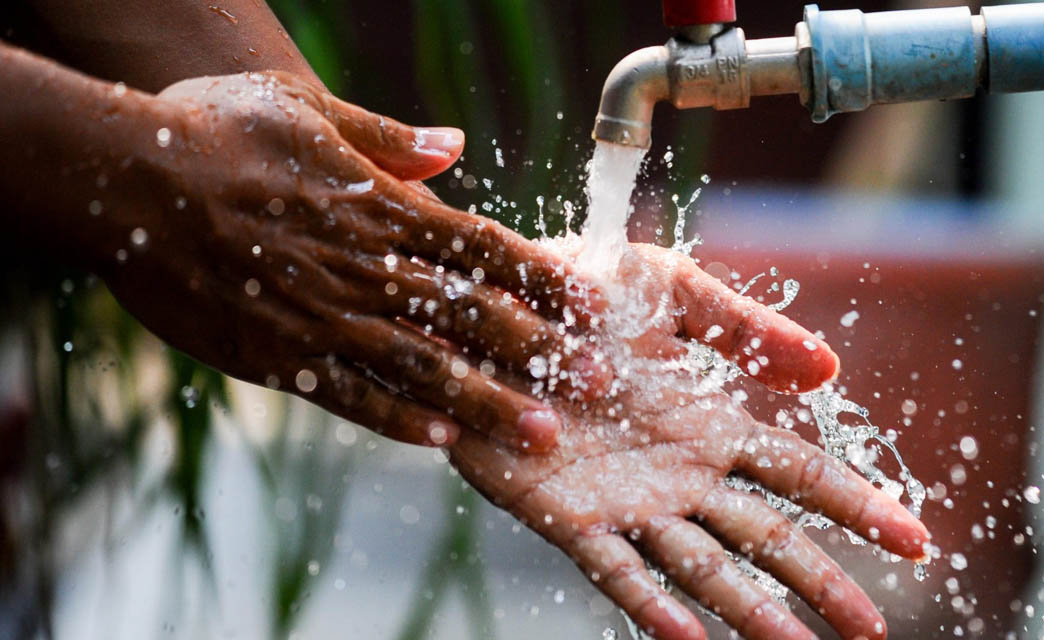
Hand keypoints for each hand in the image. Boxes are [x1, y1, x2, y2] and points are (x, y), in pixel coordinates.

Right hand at [105, 71, 609, 450]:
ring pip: (424, 369)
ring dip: (487, 403)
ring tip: (541, 434)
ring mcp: (323, 318)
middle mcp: (365, 268)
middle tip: (599, 384)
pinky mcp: (279, 357)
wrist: (126, 181)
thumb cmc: (216, 131)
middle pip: (471, 316)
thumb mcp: (307, 109)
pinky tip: (443, 441)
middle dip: (541, 352)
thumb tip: (455, 145)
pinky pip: (350, 396)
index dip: (543, 277)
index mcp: (380, 207)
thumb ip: (387, 138)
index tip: (593, 304)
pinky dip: (398, 420)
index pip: (483, 248)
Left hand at [447, 246, 928, 639]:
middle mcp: (680, 475)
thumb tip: (831, 369)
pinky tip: (689, 638)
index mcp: (710, 424)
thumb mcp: (668, 291)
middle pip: (768, 538)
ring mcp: (628, 502)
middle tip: (874, 634)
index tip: (917, 541)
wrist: (483, 307)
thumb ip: (742, 328)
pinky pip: (617, 571)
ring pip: (705, 570)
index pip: (801, 475)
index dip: (858, 506)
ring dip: (752, 613)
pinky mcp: (568, 517)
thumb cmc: (577, 292)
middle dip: (824, 585)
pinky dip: (653, 608)